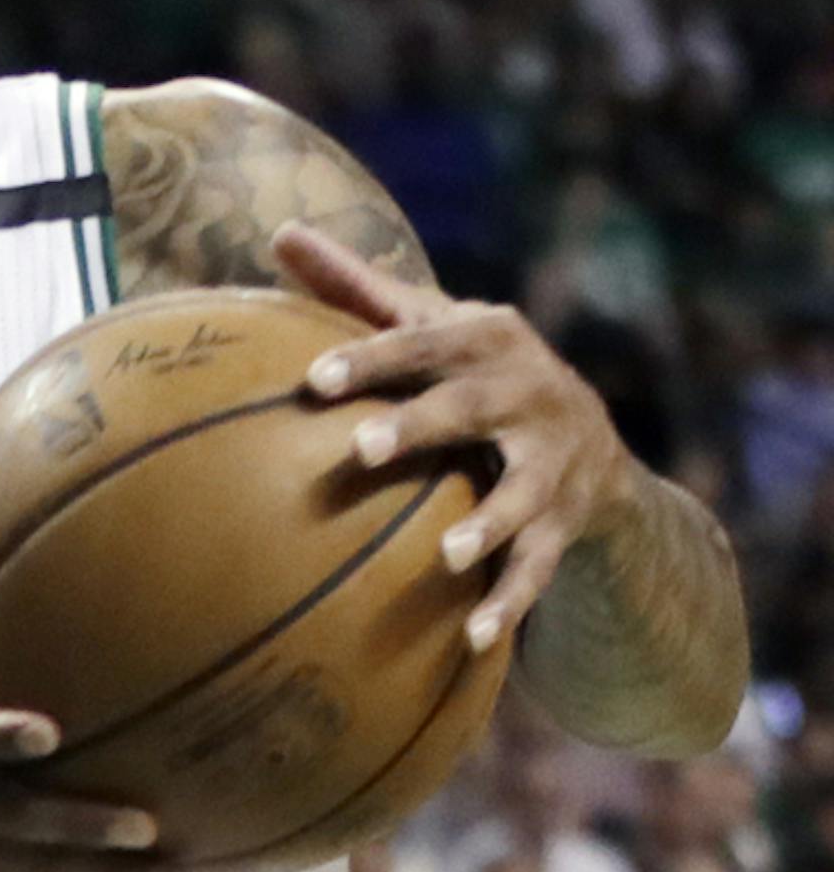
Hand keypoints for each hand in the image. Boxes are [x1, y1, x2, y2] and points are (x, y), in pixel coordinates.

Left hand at [275, 224, 632, 662]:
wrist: (593, 443)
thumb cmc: (477, 374)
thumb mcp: (433, 327)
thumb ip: (358, 288)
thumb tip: (278, 232)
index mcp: (486, 338)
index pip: (421, 341)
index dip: (371, 356)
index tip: (315, 379)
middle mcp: (527, 392)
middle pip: (468, 406)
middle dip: (420, 425)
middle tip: (363, 449)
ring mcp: (552, 461)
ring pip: (520, 494)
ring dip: (488, 523)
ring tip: (447, 556)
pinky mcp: (564, 523)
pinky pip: (537, 568)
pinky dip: (508, 602)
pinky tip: (473, 640)